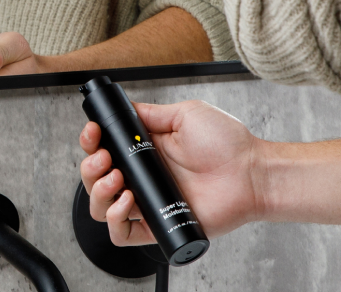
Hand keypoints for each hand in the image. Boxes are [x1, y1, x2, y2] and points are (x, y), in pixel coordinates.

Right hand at [79, 100, 261, 245]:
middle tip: (104, 158)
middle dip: (90, 167)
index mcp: (149, 148)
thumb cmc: (227, 143)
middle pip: (98, 178)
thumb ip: (154, 113)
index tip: (93, 132)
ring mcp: (150, 200)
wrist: (250, 173)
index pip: (108, 147)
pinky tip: (126, 201)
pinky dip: (114, 220)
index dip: (93, 141)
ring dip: (99, 191)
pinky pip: (123, 233)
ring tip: (117, 179)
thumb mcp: (187, 114)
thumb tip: (127, 106)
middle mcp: (145, 175)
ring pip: (103, 207)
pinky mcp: (157, 224)